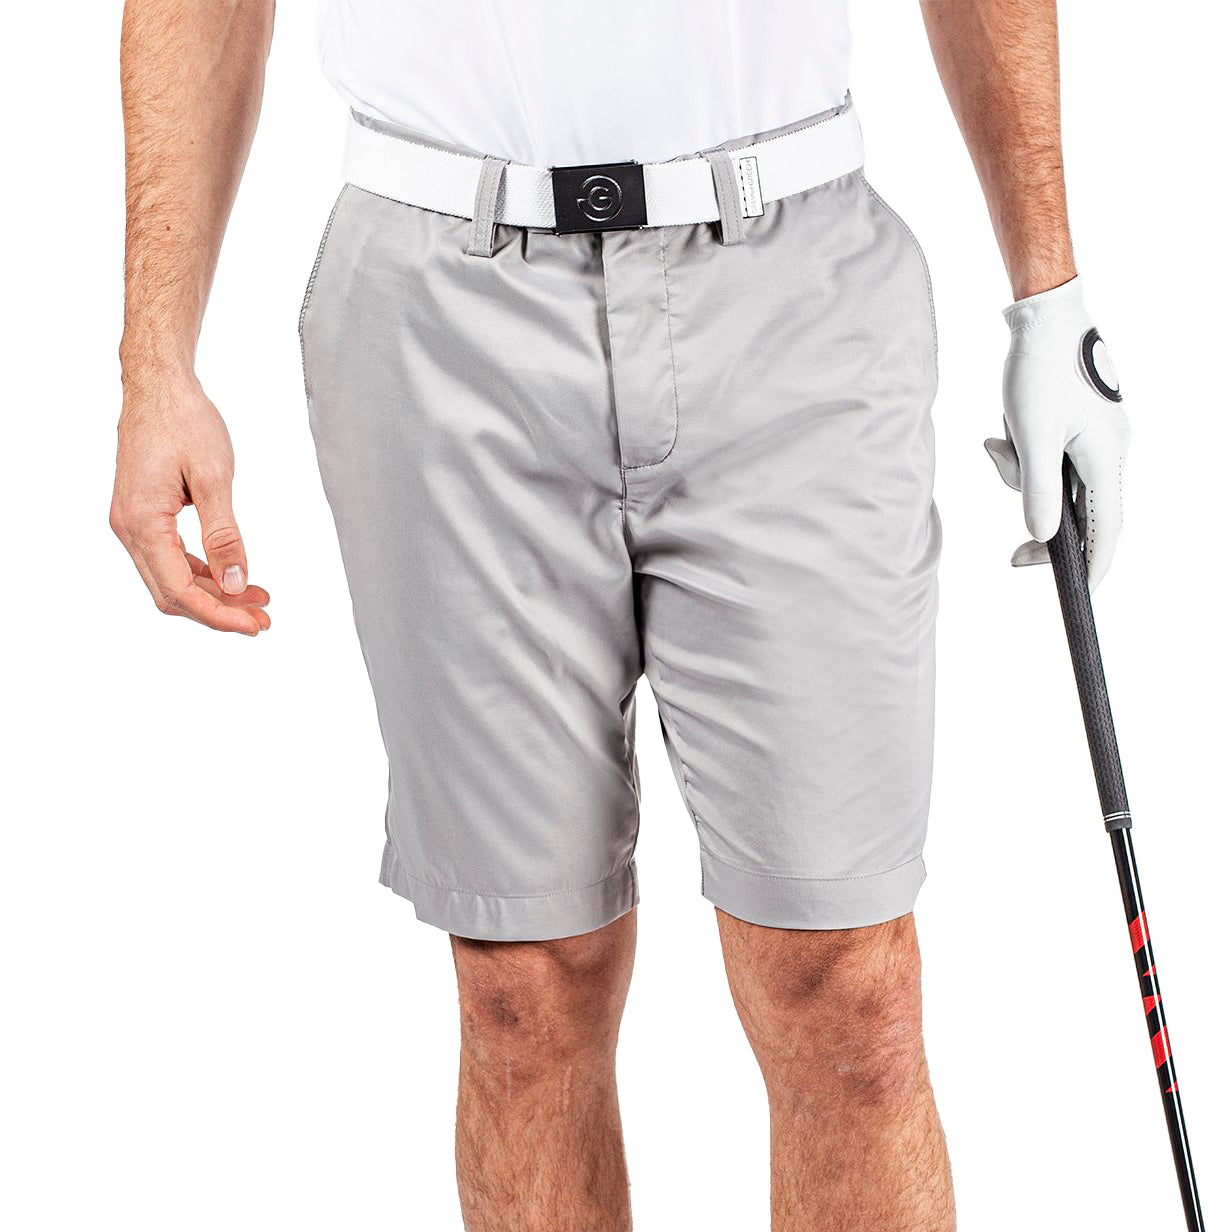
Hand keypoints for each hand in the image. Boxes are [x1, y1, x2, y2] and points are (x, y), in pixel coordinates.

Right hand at [110, 370, 269, 634]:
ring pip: (171, 578)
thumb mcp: (214, 478)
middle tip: (263, 619)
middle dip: (219, 611)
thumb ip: (224, 535)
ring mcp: (132, 522)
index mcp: (142, 522)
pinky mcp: (143, 514)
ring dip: (214, 594)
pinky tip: (233, 575)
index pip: (180, 589)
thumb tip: (236, 581)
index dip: (219, 614)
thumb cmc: (183, 420)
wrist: (159, 385)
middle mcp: (129, 527)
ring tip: (257, 600)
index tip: (254, 624)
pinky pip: (170, 558)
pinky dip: (202, 572)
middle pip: (173, 593)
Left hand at [984, 276, 1129, 588]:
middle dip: (1045, 529)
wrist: (1042, 317)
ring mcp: (1096, 438)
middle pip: (1082, 513)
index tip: (1079, 595)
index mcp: (1105, 456)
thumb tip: (1043, 535)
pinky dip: (1024, 459)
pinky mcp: (1079, 426)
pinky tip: (1001, 437)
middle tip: (1014, 556)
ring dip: (1023, 480)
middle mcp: (1109, 451)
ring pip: (1059, 486)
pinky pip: (1052, 461)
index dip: (1096, 566)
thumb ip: (1037, 488)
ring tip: (998, 446)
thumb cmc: (1037, 370)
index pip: (1108, 529)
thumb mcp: (1030, 434)